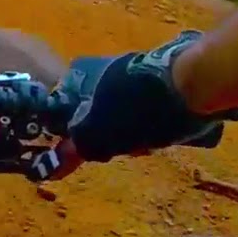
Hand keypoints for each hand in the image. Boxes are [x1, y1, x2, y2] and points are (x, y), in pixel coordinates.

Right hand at [47, 30, 237, 177]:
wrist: (192, 84)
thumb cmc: (135, 108)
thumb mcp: (96, 136)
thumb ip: (70, 152)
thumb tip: (44, 170)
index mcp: (79, 74)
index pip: (64, 111)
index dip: (75, 134)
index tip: (92, 149)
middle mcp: (102, 66)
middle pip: (97, 112)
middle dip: (112, 135)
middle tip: (128, 147)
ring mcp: (134, 68)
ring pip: (126, 111)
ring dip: (137, 130)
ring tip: (154, 141)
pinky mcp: (163, 75)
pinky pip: (153, 105)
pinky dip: (159, 120)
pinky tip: (172, 130)